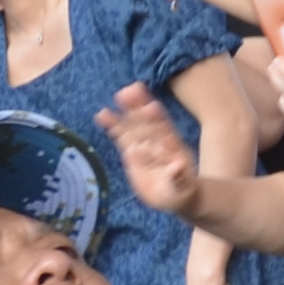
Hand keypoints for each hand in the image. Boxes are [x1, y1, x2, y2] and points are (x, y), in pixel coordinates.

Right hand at [99, 85, 203, 217]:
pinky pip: (121, 137)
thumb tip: (178, 166)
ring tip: (119, 95)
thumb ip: (178, 176)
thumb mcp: (182, 187)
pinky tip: (101, 114)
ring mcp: (144, 144)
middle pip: (148, 122)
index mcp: (173, 147)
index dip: (159, 119)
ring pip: (134, 125)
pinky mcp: (131, 151)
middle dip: (141, 107)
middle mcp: (158, 142)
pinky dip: (112, 126)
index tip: (152, 106)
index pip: (165, 130)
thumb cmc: (181, 190)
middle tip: (132, 90)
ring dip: (127, 111)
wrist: (174, 194)